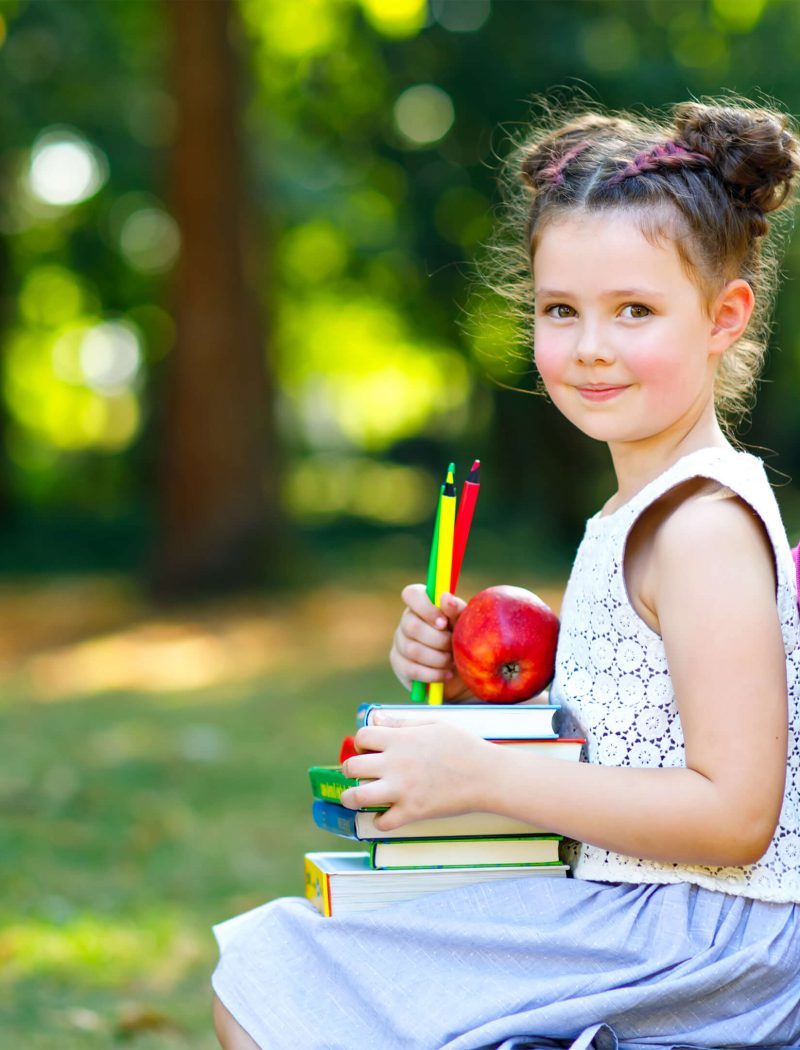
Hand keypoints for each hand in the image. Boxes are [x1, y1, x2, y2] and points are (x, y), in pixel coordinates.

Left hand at [339, 716, 493, 831]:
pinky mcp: (412, 812)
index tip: (369, 748)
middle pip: (351, 766)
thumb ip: (401, 722)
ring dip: (351, 797)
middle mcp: (395, 763)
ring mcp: (402, 789)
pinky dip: (379, 821)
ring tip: (356, 796)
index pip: (361, 736)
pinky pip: (382, 822)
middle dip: (351, 769)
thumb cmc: (464, 746)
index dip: (361, 742)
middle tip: (361, 773)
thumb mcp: (433, 723)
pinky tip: (385, 815)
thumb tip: (375, 717)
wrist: (488, 775)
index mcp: (400, 739)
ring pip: (356, 796)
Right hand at [389, 584, 472, 701]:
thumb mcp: (464, 624)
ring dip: (438, 658)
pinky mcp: (400, 664)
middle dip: (438, 640)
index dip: (426, 608)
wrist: (463, 672)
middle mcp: (406, 620)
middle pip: (412, 626)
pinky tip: (447, 674)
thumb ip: (456, 610)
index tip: (443, 623)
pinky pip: (411, 670)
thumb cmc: (463, 640)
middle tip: (452, 646)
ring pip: (412, 649)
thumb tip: (445, 597)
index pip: (411, 594)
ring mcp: (400, 643)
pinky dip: (433, 674)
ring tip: (452, 662)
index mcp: (422, 604)